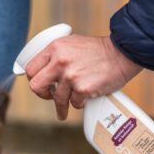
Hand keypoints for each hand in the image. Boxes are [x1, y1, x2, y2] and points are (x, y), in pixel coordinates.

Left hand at [25, 34, 142, 119]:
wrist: (122, 53)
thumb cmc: (98, 50)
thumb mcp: (72, 43)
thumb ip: (56, 55)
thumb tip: (43, 70)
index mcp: (55, 48)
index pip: (31, 68)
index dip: (33, 79)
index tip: (40, 84)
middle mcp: (60, 61)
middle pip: (36, 86)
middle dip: (42, 95)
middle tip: (49, 97)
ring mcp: (71, 76)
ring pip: (57, 98)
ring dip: (62, 105)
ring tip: (64, 110)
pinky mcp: (83, 89)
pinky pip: (74, 103)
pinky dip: (79, 103)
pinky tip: (84, 99)